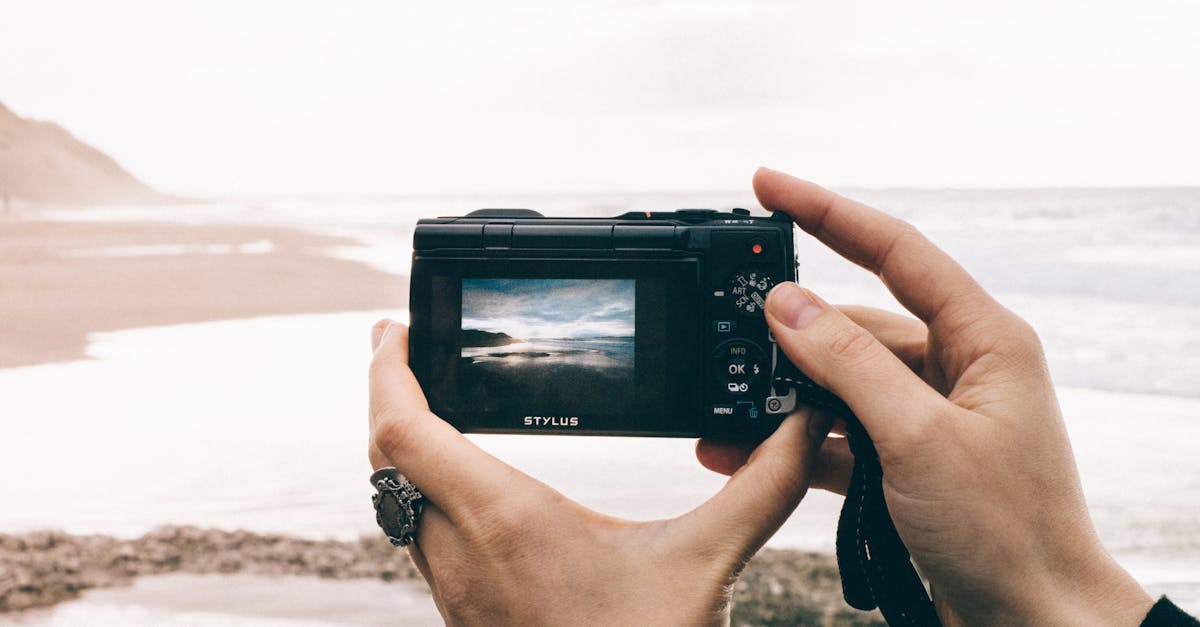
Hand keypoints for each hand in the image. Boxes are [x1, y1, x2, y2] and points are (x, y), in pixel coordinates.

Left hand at [367, 321, 829, 625]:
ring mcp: (453, 586)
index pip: (402, 429)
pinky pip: (418, 531)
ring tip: (427, 397)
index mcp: (503, 520)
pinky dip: (421, 485)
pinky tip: (460, 479)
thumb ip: (758, 490)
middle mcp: (458, 550)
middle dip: (389, 391)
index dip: (386, 370)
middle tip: (405, 346)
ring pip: (395, 496)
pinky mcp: (463, 611)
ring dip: (403, 441)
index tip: (396, 328)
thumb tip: (802, 428)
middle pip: (384, 454)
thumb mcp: (704, 564)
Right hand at [698, 168, 1152, 625]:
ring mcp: (929, 414)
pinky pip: (839, 431)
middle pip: (857, 321)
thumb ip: (849, 364)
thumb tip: (787, 303)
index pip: (895, 248)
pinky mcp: (906, 458)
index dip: (826, 211)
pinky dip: (795, 441)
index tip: (768, 186)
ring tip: (727, 411)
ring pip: (840, 381)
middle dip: (791, 331)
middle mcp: (957, 367)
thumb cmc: (1008, 533)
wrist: (1032, 624)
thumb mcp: (919, 438)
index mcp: (982, 339)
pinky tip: (747, 451)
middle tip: (729, 330)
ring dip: (784, 396)